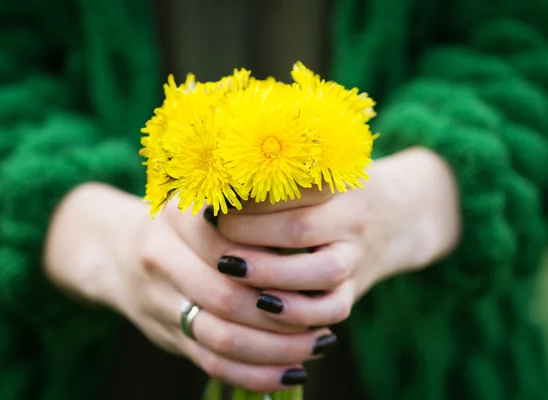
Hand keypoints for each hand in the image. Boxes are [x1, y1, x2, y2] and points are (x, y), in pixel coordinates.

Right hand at [43, 183, 333, 391]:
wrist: (115, 252)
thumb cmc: (180, 224)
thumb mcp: (203, 200)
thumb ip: (247, 209)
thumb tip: (312, 227)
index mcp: (178, 217)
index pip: (234, 246)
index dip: (279, 265)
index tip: (319, 273)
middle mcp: (161, 257)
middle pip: (228, 297)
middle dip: (282, 316)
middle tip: (323, 320)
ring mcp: (158, 300)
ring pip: (221, 336)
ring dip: (274, 349)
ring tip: (315, 347)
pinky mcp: (165, 334)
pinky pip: (210, 362)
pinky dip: (253, 373)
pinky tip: (288, 372)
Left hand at [215, 147, 460, 326]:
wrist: (402, 213)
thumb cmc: (341, 189)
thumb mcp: (321, 169)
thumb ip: (280, 175)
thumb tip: (217, 184)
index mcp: (341, 180)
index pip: (292, 183)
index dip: (249, 192)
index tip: (215, 193)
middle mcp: (353, 218)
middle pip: (301, 228)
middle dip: (249, 232)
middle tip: (213, 230)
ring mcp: (358, 256)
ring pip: (322, 271)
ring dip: (269, 272)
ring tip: (228, 267)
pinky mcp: (357, 288)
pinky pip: (334, 308)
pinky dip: (298, 312)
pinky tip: (262, 304)